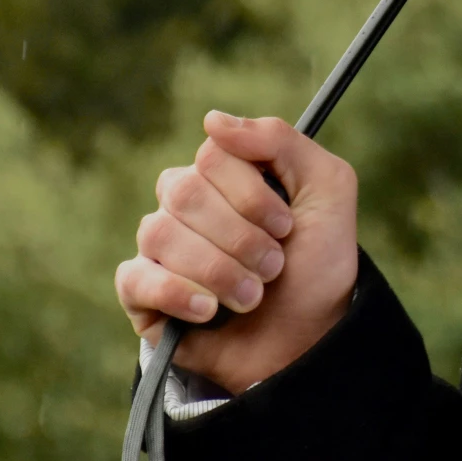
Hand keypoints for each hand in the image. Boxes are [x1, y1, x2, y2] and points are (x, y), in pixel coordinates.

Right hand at [115, 111, 359, 392]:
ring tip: (252, 297)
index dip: (251, 195)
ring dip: (219, 270)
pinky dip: (177, 294)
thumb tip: (212, 120)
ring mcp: (160, 248)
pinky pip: (134, 279)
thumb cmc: (318, 263)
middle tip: (273, 267)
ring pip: (159, 234)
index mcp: (222, 174)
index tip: (286, 227)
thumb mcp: (326, 189)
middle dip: (240, 237)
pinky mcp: (143, 295)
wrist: (311, 340)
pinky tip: (209, 311)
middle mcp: (184, 205)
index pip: (211, 156)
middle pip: (185, 193)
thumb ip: (280, 141)